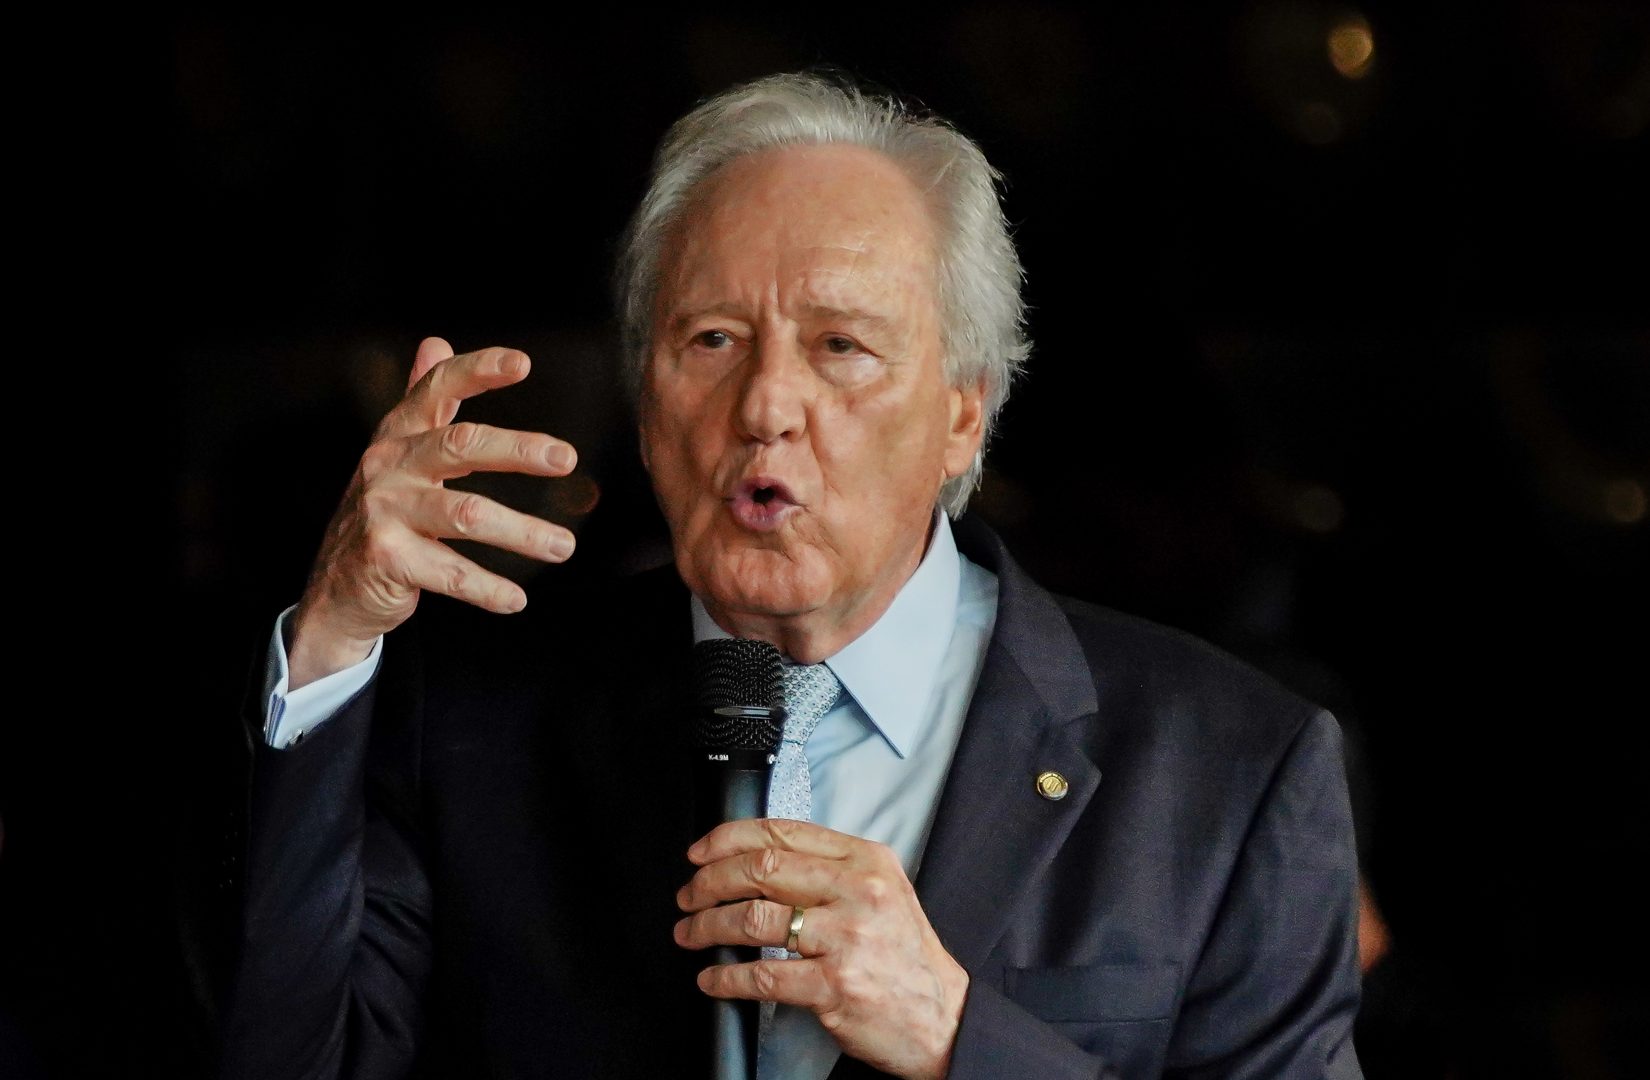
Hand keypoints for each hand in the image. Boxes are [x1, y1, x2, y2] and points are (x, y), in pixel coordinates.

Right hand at [289, 337, 577, 688]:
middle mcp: (388, 466)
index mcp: (398, 434)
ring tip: (565, 547)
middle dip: (517, 449)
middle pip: (460, 445)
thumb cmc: (382, 512)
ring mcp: (383, 511)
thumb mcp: (398, 453)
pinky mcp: (385, 559)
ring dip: (522, 532)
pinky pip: (450, 573)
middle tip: (567, 458)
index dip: (477, 371)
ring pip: (467, 514)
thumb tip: (436, 340)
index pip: (436, 388)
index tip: (523, 363)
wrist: (335, 587)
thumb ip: (421, 400)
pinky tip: (518, 599)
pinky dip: (488, 589)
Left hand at [674, 819, 968, 1079]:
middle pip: (762, 870)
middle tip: (689, 895)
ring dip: (708, 926)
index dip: (728, 839)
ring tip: (691, 934)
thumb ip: (829, 869)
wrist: (944, 1017)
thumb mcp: (882, 892)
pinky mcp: (835, 986)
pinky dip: (726, 978)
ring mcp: (847, 939)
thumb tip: (757, 859)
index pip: (783, 833)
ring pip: (754, 919)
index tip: (700, 852)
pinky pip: (763, 975)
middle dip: (710, 882)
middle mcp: (858, 892)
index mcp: (866, 860)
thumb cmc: (905, 956)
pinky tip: (713, 978)